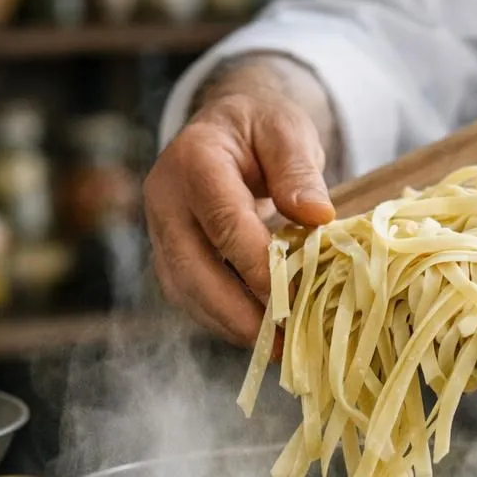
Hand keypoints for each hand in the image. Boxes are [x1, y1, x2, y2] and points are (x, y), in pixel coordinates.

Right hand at [145, 74, 335, 345]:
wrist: (225, 127)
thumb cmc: (259, 127)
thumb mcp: (287, 130)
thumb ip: (299, 170)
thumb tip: (317, 216)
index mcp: (193, 160)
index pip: (223, 222)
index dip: (256, 266)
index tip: (293, 297)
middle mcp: (163, 199)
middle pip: (193, 269)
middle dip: (238, 313)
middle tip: (282, 343)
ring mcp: (159, 231)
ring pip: (186, 292)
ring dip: (230, 326)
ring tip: (276, 349)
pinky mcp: (167, 256)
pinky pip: (189, 297)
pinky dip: (223, 321)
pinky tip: (259, 335)